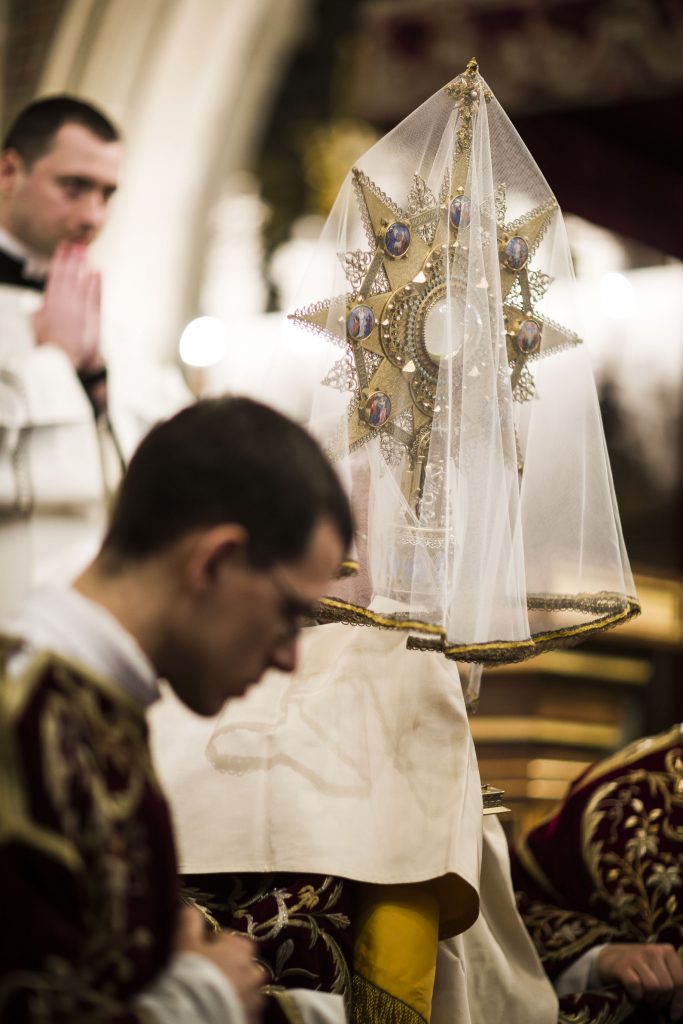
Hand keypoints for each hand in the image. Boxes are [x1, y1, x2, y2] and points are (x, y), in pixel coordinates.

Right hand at [34, 242, 102, 370]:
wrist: (66, 367)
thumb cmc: (51, 352)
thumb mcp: (38, 331)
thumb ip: (37, 315)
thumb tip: (38, 304)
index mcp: (48, 307)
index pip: (55, 279)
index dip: (59, 262)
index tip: (62, 249)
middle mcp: (64, 306)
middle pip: (68, 278)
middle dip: (71, 259)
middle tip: (75, 244)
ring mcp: (79, 312)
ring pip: (81, 284)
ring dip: (83, 266)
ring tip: (85, 252)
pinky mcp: (92, 319)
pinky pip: (95, 297)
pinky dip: (96, 283)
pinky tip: (97, 271)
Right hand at [176, 906, 265, 1022]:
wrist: (194, 1014)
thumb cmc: (192, 972)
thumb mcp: (185, 941)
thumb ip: (189, 921)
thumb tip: (190, 908)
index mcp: (242, 948)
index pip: (231, 939)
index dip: (215, 945)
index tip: (201, 954)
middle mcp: (254, 971)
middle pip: (244, 966)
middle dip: (231, 969)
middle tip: (209, 978)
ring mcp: (255, 998)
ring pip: (248, 991)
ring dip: (237, 992)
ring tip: (216, 999)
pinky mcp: (252, 1019)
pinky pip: (247, 1012)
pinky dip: (237, 1011)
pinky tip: (221, 1013)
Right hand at [598, 943, 682, 1019]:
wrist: (610, 959)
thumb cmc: (640, 970)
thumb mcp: (658, 970)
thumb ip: (671, 984)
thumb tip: (676, 1013)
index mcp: (667, 952)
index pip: (680, 981)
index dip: (679, 1002)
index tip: (674, 1014)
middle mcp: (653, 951)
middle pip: (667, 987)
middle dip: (661, 1002)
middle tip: (654, 1005)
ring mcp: (637, 956)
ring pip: (653, 988)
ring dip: (649, 1000)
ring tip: (644, 1000)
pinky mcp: (622, 964)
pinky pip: (635, 987)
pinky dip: (636, 997)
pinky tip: (633, 996)